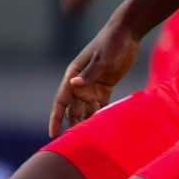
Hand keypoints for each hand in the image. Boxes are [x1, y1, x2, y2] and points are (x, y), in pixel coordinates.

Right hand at [49, 20, 141, 136]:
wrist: (126, 33)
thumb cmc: (112, 43)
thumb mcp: (103, 59)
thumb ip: (90, 73)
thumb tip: (72, 85)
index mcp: (73, 75)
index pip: (61, 101)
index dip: (56, 118)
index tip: (53, 134)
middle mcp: (80, 83)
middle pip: (72, 109)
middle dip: (71, 125)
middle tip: (72, 145)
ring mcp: (92, 85)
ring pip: (85, 109)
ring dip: (85, 122)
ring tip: (87, 141)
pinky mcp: (105, 86)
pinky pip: (100, 105)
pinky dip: (99, 115)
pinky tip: (101, 128)